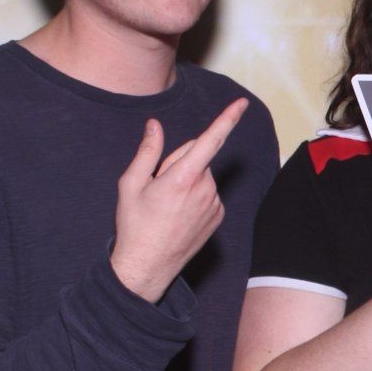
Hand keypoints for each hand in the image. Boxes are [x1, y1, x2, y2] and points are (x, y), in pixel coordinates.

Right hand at [111, 98, 247, 301]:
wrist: (148, 266)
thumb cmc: (135, 225)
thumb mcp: (131, 184)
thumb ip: (147, 151)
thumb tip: (155, 126)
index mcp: (183, 177)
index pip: (210, 140)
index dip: (227, 119)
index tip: (241, 103)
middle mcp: (205, 189)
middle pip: (196, 156)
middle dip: (179, 161)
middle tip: (157, 187)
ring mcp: (214, 204)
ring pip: (203, 175)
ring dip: (187, 180)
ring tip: (167, 204)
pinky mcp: (218, 216)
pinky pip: (208, 193)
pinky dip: (196, 196)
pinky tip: (178, 213)